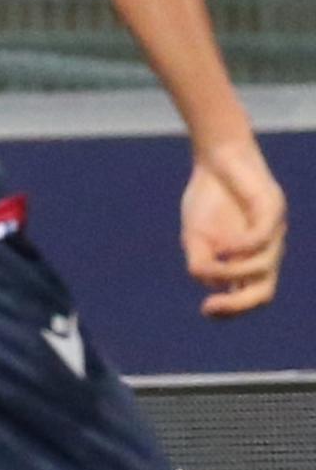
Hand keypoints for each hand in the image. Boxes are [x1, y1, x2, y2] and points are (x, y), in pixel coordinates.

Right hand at [183, 139, 283, 317]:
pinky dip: (239, 246)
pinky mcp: (272, 210)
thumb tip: (211, 281)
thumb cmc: (208, 199)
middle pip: (264, 292)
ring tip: (210, 254)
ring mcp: (273, 233)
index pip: (251, 296)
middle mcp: (266, 251)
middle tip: (210, 305)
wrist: (218, 159)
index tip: (204, 309)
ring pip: (261, 268)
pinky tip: (220, 243)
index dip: (232, 310)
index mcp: (248, 261)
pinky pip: (260, 239)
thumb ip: (202, 262)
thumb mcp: (195, 237)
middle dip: (239, 305)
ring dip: (232, 269)